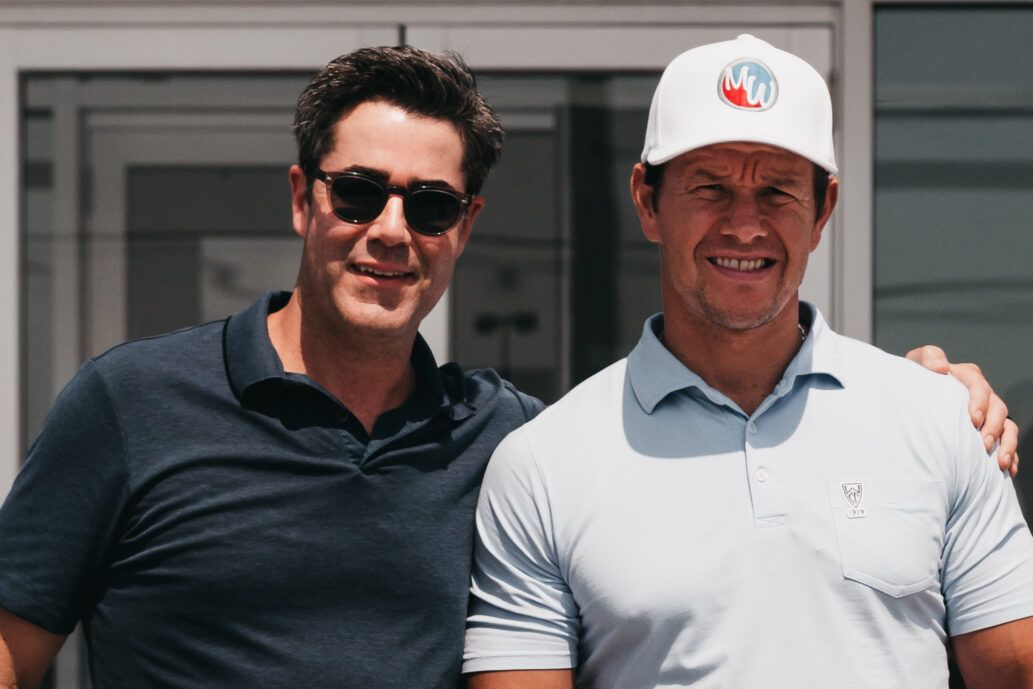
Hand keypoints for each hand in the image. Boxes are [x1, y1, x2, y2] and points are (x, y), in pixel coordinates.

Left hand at [906, 345, 1018, 475]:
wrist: (914, 394)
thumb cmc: (917, 376)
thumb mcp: (918, 362)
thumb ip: (929, 358)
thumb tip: (942, 368)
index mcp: (967, 376)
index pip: (979, 386)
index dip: (980, 402)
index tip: (973, 420)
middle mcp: (982, 394)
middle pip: (998, 408)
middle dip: (994, 428)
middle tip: (984, 445)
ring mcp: (988, 412)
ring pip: (1007, 426)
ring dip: (1007, 444)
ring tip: (1000, 463)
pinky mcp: (988, 428)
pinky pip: (1006, 441)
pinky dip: (1010, 454)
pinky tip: (1008, 469)